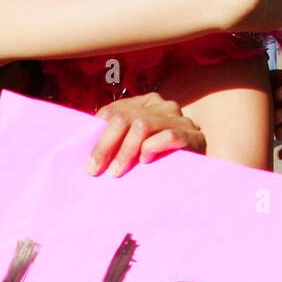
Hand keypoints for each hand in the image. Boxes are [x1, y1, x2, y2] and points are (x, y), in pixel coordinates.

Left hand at [87, 94, 205, 175]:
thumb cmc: (159, 163)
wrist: (196, 178)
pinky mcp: (194, 136)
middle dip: (106, 145)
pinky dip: (153, 147)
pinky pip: (169, 135)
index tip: (89, 161)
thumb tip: (85, 143)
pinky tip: (145, 160)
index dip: (97, 135)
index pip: (114, 111)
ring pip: (143, 125)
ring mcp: (181, 119)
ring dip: (125, 151)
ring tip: (116, 171)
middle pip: (125, 118)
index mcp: (146, 103)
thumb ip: (116, 139)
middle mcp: (164, 106)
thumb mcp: (133, 148)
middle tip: (96, 170)